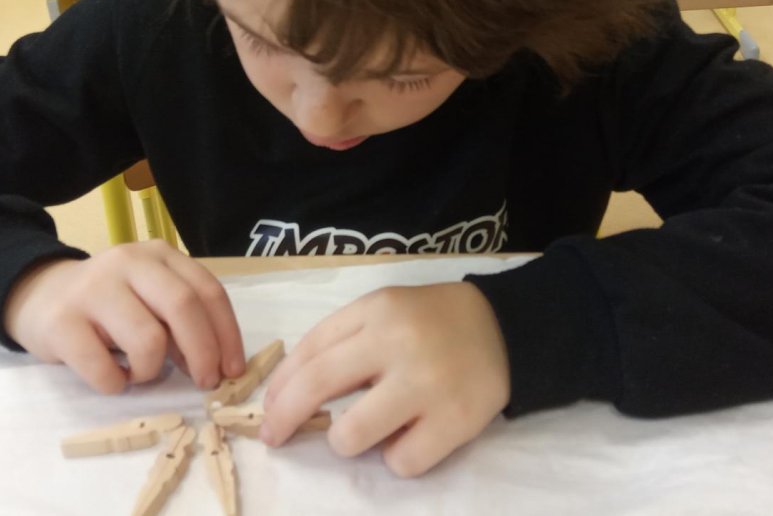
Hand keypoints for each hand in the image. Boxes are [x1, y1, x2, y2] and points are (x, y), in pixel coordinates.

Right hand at [3, 240, 245, 393]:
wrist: (40, 296)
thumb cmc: (109, 304)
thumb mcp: (150, 298)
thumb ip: (181, 320)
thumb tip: (216, 362)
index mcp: (159, 255)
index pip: (207, 290)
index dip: (226, 333)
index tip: (233, 368)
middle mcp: (129, 262)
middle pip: (184, 307)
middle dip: (203, 352)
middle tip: (205, 382)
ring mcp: (93, 289)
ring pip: (148, 339)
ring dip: (152, 370)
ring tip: (139, 372)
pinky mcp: (62, 323)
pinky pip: (104, 369)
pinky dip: (116, 384)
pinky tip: (112, 377)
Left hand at [261, 282, 510, 476]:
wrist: (503, 330)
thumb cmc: (430, 323)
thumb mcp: (383, 311)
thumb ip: (339, 339)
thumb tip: (287, 389)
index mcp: (377, 312)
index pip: (309, 351)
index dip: (279, 386)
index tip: (268, 409)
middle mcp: (399, 343)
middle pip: (317, 386)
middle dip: (284, 418)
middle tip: (276, 436)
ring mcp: (428, 385)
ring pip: (352, 436)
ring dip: (345, 442)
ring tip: (363, 432)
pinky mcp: (455, 422)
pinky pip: (401, 462)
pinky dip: (396, 457)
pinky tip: (407, 438)